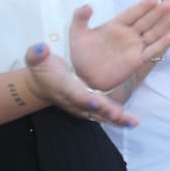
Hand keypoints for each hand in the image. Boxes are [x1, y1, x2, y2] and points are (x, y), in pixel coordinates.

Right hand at [24, 43, 138, 126]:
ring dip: (116, 120)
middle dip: (105, 111)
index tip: (96, 103)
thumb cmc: (42, 70)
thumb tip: (40, 47)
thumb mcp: (36, 59)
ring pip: (100, 115)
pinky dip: (119, 119)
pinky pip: (105, 116)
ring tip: (132, 122)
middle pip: (91, 109)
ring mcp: (83, 107)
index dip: (86, 99)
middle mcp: (75, 101)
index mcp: (64, 87)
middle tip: (118, 115)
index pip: (75, 94)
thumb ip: (37, 54)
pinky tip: (133, 122)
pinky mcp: (90, 109)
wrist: (41, 87)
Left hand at [69, 0, 169, 90]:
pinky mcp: (138, 60)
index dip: (142, 7)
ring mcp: (134, 47)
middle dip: (158, 12)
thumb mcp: (76, 33)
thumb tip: (88, 5)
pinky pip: (152, 50)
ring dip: (164, 25)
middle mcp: (128, 34)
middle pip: (146, 21)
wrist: (84, 77)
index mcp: (115, 26)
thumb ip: (80, 18)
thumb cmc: (81, 54)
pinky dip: (162, 43)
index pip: (132, 13)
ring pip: (153, 33)